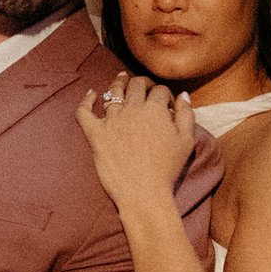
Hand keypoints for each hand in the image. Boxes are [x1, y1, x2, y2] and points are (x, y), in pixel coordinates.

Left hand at [77, 72, 195, 205]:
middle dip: (143, 82)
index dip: (165, 94)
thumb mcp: (186, 141)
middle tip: (145, 87)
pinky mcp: (95, 134)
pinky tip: (91, 93)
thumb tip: (183, 95)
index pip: (160, 90)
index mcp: (155, 109)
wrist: (144, 192)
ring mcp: (112, 120)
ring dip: (118, 83)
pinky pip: (84, 111)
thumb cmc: (167, 169)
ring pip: (113, 92)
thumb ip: (186, 115)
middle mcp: (132, 109)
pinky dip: (86, 100)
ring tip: (121, 79)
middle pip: (136, 85)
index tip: (166, 103)